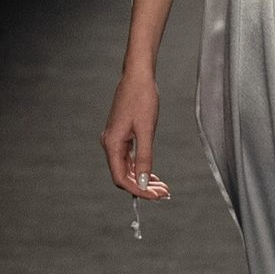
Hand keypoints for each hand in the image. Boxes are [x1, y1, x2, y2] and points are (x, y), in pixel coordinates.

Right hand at [101, 71, 170, 199]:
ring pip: (127, 168)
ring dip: (144, 179)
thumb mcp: (146, 130)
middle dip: (144, 187)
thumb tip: (143, 181)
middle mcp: (110, 144)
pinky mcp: (122, 135)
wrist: (138, 77)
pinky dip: (141, 168)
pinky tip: (153, 174)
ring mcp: (115, 140)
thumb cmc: (142, 99)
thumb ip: (145, 157)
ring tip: (162, 187)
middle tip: (164, 194)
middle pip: (124, 175)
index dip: (138, 190)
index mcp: (112, 144)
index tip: (156, 197)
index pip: (121, 178)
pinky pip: (129, 158)